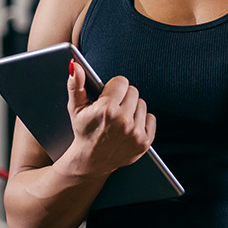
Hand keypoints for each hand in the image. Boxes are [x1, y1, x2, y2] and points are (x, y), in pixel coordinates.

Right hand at [63, 62, 155, 176]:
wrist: (91, 161)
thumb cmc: (84, 131)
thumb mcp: (76, 108)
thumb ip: (76, 84)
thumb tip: (75, 66)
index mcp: (106, 109)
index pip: (122, 81)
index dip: (113, 88)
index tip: (107, 97)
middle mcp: (123, 121)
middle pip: (133, 91)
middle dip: (123, 98)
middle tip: (112, 110)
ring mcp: (135, 133)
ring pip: (142, 104)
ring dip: (132, 109)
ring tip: (120, 120)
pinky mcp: (144, 142)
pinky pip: (152, 119)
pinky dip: (143, 121)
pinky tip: (129, 128)